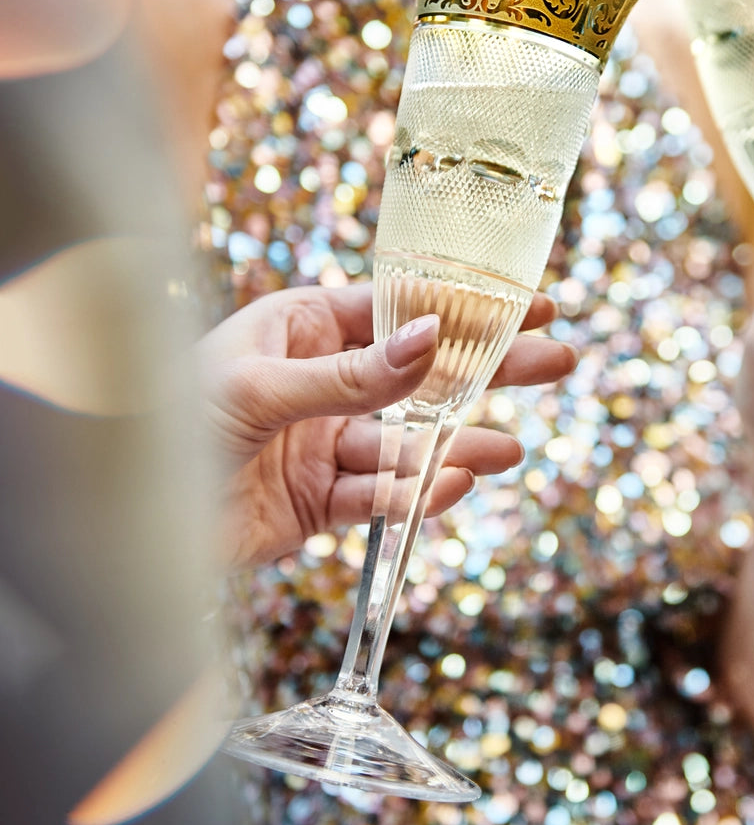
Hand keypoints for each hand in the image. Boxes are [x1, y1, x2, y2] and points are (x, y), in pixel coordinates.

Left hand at [196, 283, 576, 568]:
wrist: (125, 521)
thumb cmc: (168, 420)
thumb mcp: (259, 386)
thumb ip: (351, 375)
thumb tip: (432, 339)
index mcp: (306, 327)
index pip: (401, 310)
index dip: (467, 307)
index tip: (530, 304)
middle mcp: (324, 379)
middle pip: (421, 373)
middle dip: (487, 371)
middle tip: (556, 363)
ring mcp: (325, 441)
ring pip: (408, 442)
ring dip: (458, 445)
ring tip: (510, 450)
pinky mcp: (321, 501)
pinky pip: (380, 495)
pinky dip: (413, 495)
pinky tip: (447, 487)